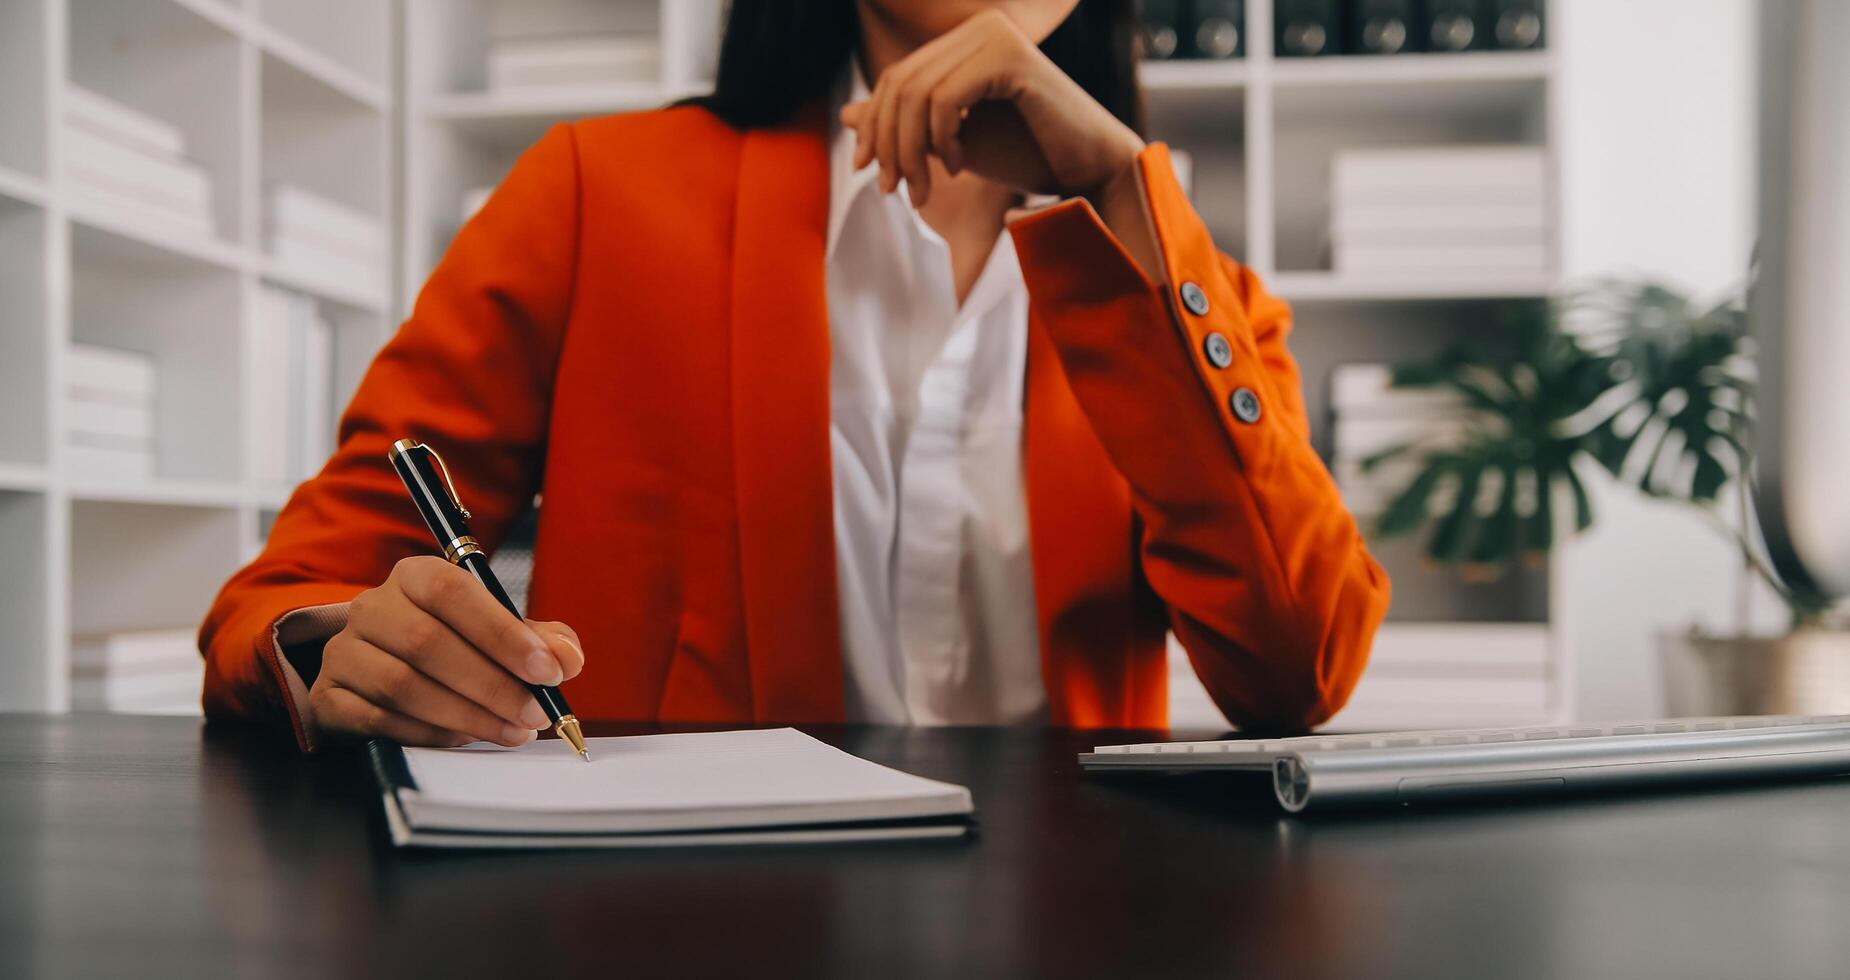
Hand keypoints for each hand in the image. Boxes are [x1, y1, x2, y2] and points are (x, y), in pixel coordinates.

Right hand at [308, 556, 585, 746]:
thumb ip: (538, 640)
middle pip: (427, 643)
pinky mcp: (328, 697)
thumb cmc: (451, 646)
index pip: (454, 592)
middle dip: (492, 685)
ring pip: (402, 685)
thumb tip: (567, 659)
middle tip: (534, 715)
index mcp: (415, 577)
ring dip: (466, 714)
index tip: (547, 672)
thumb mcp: (495, 633)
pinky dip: (427, 733)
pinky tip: (463, 739)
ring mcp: (344, 652)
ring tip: (510, 731)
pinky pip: (377, 719)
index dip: (503, 633)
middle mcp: (372, 607)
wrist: (377, 671)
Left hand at [840, 8, 1144, 208]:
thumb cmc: (1028, 156)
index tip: (868, 172)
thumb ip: (904, 125)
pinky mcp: (1011, 57)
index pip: (896, 77)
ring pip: (916, 94)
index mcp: (966, 39)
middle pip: (900, 84)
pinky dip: (942, 141)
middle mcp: (981, 26)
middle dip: (887, 143)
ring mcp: (996, 36)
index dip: (874, 125)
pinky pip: (945, 99)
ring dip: (911, 152)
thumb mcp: (950, 143)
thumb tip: (846, 113)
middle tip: (891, 191)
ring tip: (923, 191)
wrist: (1090, 173)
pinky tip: (958, 166)